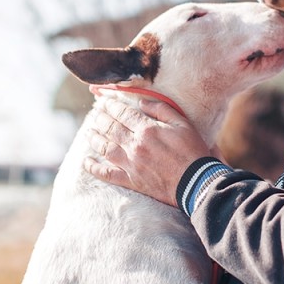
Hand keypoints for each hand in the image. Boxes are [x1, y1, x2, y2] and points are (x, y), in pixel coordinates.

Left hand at [84, 97, 210, 206]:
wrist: (197, 183)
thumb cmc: (193, 152)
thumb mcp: (183, 124)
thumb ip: (162, 110)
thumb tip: (143, 103)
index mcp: (148, 130)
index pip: (123, 113)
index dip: (111, 105)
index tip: (104, 100)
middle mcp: (135, 146)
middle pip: (111, 128)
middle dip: (101, 118)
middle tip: (96, 113)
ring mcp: (131, 164)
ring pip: (105, 148)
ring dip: (94, 138)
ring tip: (89, 132)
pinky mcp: (131, 181)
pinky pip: (107, 174)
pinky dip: (94, 168)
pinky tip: (86, 162)